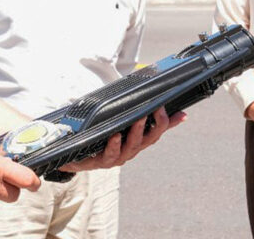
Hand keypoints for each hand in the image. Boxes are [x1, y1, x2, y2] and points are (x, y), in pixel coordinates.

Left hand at [61, 107, 185, 172]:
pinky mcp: (99, 161)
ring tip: (138, 118)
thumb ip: (134, 111)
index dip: (169, 123)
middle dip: (154, 125)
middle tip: (157, 110)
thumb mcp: (116, 122)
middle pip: (148, 140)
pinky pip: (109, 155)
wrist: (72, 155)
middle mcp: (128, 151)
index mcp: (135, 141)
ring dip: (136, 132)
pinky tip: (115, 135)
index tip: (181, 113)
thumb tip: (147, 91)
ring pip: (131, 148)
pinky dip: (114, 145)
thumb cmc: (98, 136)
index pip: (157, 132)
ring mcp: (115, 158)